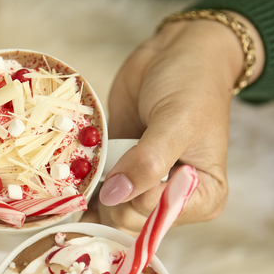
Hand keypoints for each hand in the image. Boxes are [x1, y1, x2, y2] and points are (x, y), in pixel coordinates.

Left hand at [99, 12, 264, 232]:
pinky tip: (70, 169)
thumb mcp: (176, 121)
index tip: (130, 166)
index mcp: (203, 197)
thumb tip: (115, 196)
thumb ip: (148, 162)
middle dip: (110, 195)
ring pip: (106, 209)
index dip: (137, 200)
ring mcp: (142, 185)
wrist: (176, 52)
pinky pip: (93, 188)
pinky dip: (80, 181)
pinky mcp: (117, 169)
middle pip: (129, 220)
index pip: (160, 220)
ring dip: (89, 190)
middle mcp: (173, 198)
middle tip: (107, 160)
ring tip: (85, 162)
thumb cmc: (192, 83)